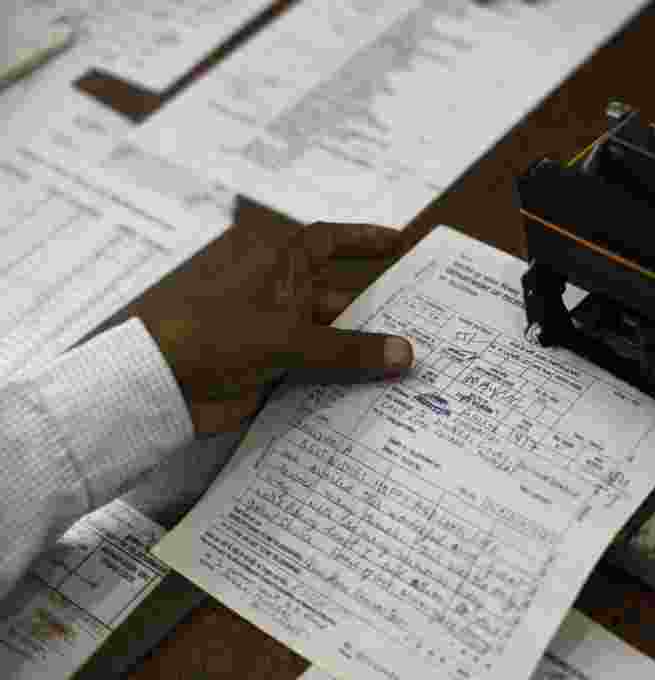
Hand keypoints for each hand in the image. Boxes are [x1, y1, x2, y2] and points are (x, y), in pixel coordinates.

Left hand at [133, 201, 412, 434]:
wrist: (158, 386)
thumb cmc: (215, 337)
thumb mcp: (288, 338)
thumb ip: (349, 349)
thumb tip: (405, 352)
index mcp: (279, 265)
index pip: (330, 242)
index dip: (364, 239)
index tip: (400, 243)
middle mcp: (281, 295)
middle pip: (340, 297)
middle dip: (378, 310)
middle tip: (426, 323)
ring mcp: (277, 333)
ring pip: (332, 339)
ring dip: (363, 353)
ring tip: (411, 366)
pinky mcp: (272, 370)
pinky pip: (319, 373)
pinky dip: (343, 381)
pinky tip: (377, 395)